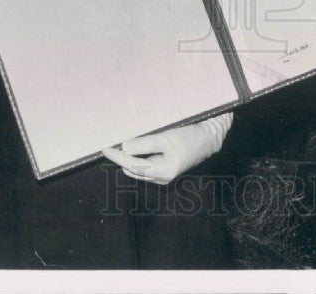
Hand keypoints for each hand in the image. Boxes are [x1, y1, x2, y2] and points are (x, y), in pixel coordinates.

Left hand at [102, 112, 231, 184]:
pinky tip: (136, 151)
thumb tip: (124, 147)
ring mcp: (166, 175)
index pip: (133, 166)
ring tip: (120, 149)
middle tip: (111, 147)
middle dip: (122, 160)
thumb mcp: (166, 138)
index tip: (105, 149)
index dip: (117, 157)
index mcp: (162, 172)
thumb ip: (144, 144)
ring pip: (140, 170)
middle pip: (135, 170)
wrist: (210, 137)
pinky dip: (139, 160)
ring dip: (130, 160)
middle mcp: (163, 177)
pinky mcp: (168, 169)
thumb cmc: (190, 137)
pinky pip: (147, 167)